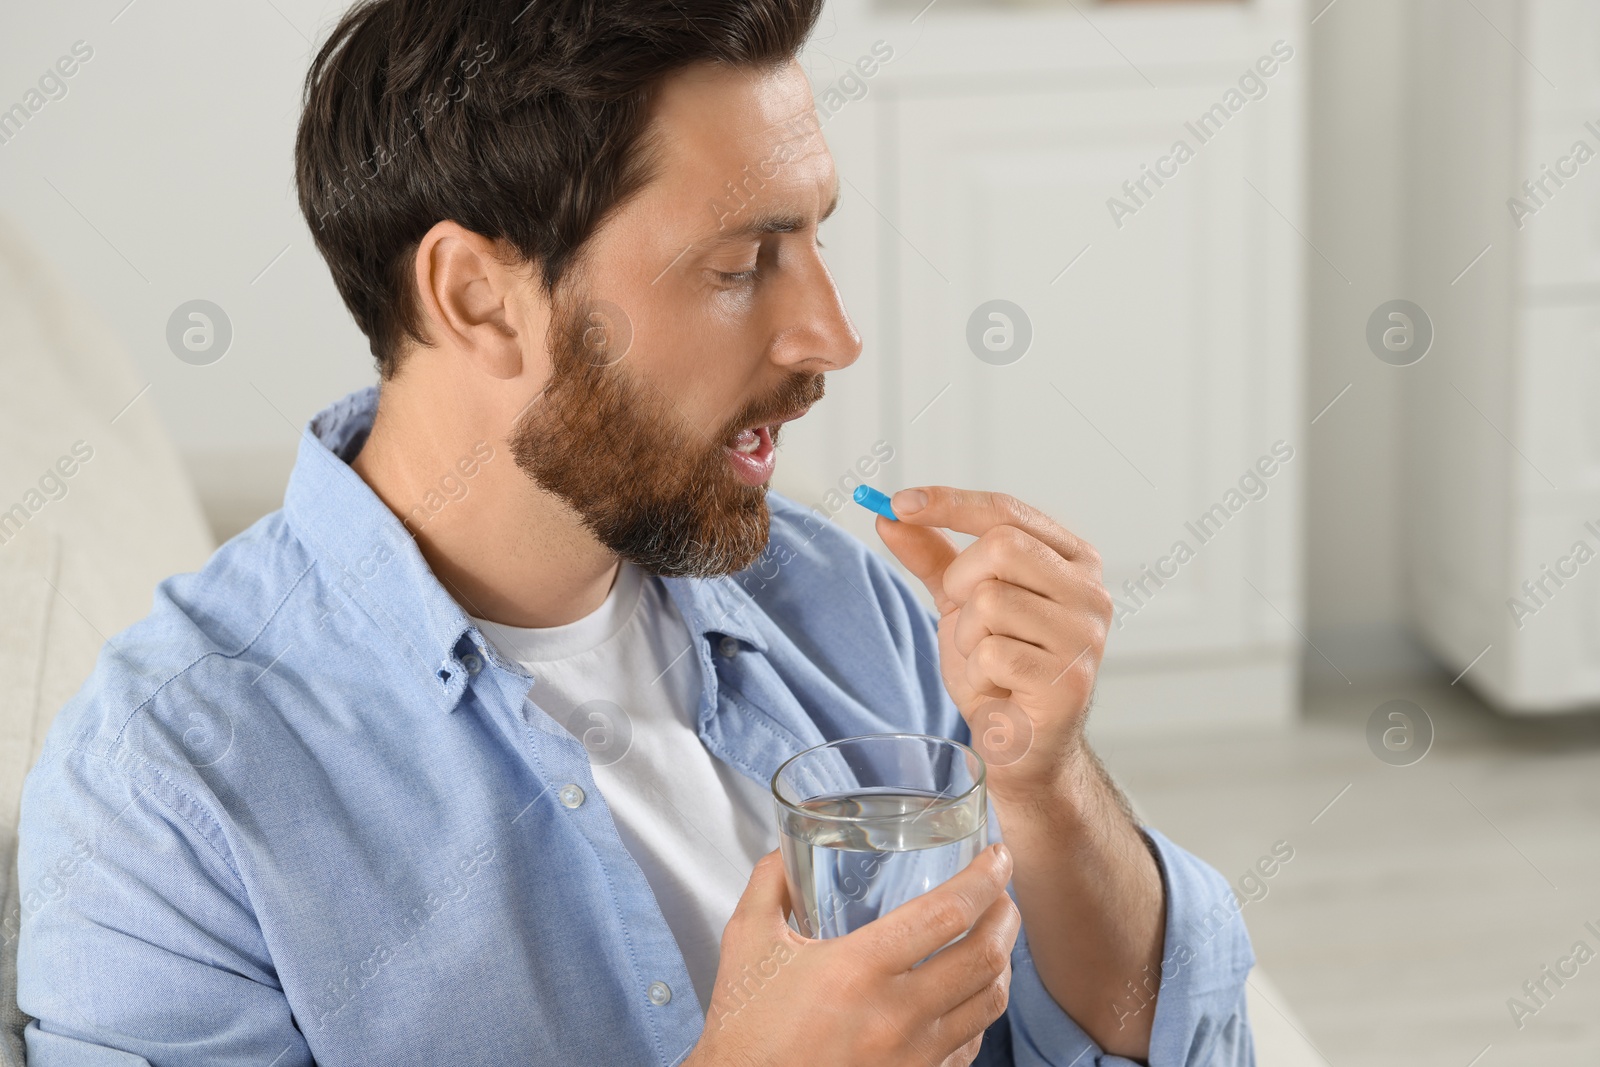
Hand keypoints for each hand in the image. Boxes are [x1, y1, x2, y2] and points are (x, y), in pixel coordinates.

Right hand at [686, 844, 1019, 1066]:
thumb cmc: (743, 1025)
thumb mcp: (747, 941)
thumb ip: (769, 884)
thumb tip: (787, 849)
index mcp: (858, 969)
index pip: (947, 913)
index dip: (985, 878)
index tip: (998, 856)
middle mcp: (896, 1016)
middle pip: (985, 958)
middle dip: (1007, 917)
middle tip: (1002, 893)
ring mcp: (912, 1057)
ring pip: (989, 1004)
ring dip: (1003, 963)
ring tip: (995, 938)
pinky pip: (970, 1045)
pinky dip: (980, 1012)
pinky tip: (969, 993)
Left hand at [874, 487, 1112, 807]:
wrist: (1020, 745)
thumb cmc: (999, 670)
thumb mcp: (960, 602)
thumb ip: (933, 557)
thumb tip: (891, 515)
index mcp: (1072, 560)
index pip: (1007, 511)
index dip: (949, 503)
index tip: (899, 502)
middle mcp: (1091, 591)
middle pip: (1001, 546)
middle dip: (960, 581)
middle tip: (965, 618)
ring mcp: (1086, 636)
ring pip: (990, 601)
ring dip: (967, 635)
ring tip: (988, 660)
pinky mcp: (1069, 681)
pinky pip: (991, 652)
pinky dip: (976, 671)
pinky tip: (997, 687)